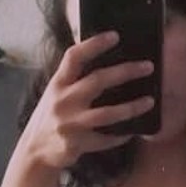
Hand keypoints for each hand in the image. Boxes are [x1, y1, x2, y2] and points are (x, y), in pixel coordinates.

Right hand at [23, 32, 155, 169]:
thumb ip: (74, 80)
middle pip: (97, 81)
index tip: (114, 36)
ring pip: (107, 114)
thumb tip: (107, 63)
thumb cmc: (51, 117)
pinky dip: (121, 135)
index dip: (94, 45)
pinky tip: (133, 130)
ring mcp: (70, 124)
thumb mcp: (55, 94)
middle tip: (148, 66)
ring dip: (131, 107)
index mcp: (57, 84)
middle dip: (125, 72)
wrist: (35, 151)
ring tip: (150, 101)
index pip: (74, 57)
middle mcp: (62, 101)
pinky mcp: (77, 144)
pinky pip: (105, 139)